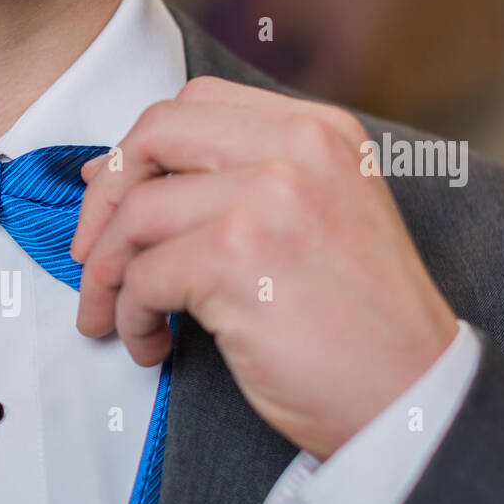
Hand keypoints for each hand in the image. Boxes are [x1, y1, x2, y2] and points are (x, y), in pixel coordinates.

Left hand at [71, 76, 457, 458]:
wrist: (412, 399)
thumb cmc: (356, 326)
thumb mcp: (319, 218)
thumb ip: (241, 181)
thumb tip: (118, 174)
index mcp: (320, 131)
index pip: (194, 104)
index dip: (136, 152)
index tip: (108, 198)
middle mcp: (298, 149)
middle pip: (154, 136)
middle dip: (105, 200)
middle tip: (91, 260)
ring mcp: (269, 198)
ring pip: (137, 215)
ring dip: (108, 277)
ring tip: (119, 320)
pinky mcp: (238, 258)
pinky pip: (141, 276)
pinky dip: (131, 316)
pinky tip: (152, 345)